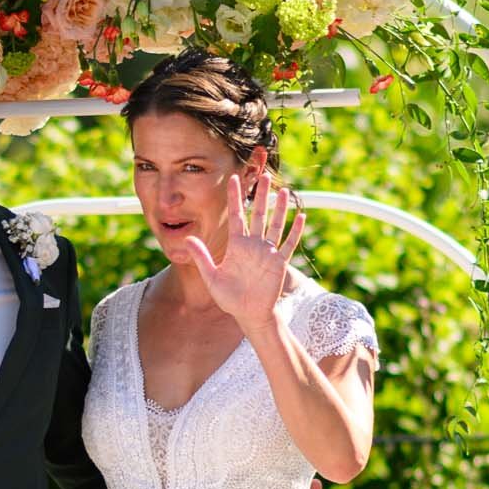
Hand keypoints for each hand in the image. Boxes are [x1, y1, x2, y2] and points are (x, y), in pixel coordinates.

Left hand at [184, 175, 305, 335]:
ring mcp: (268, 252)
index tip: (233, 178)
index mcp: (237, 245)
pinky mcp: (279, 263)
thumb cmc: (229, 298)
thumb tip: (187, 238)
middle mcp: (253, 245)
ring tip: (284, 190)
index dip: (235, 197)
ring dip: (280, 208)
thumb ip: (201, 257)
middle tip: (262, 174)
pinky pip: (289, 244)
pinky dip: (295, 231)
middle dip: (260, 195)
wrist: (248, 313)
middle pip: (258, 214)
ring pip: (275, 225)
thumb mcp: (212, 277)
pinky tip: (301, 216)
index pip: (236, 215)